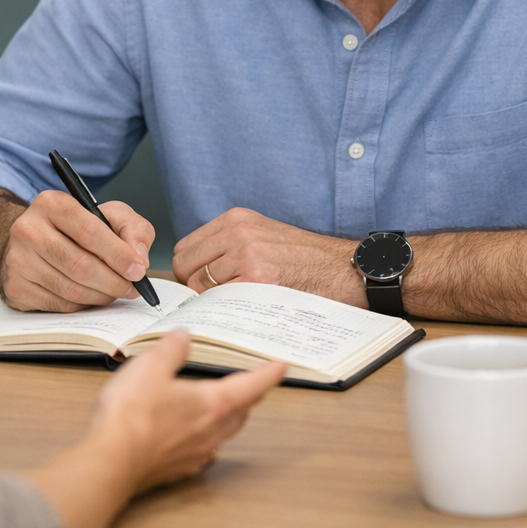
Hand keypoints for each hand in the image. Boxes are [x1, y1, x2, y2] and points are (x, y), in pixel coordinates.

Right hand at [0, 189, 154, 311]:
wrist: (32, 240)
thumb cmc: (76, 227)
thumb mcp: (109, 215)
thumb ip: (132, 229)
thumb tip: (139, 259)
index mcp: (51, 203)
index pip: (89, 231)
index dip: (118, 254)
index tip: (138, 270)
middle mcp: (28, 230)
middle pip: (80, 265)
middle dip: (113, 281)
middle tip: (132, 288)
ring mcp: (18, 261)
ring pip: (70, 289)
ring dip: (101, 296)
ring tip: (115, 292)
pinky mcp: (16, 288)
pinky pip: (59, 305)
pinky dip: (83, 305)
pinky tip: (92, 296)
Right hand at [92, 329, 285, 490]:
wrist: (110, 462)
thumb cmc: (131, 417)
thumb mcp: (150, 366)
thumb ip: (171, 349)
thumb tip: (182, 337)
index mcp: (212, 403)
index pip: (251, 386)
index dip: (268, 374)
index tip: (281, 366)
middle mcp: (211, 431)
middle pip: (241, 412)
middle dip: (248, 396)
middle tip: (252, 384)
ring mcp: (196, 453)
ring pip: (223, 433)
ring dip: (227, 417)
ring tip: (222, 405)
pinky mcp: (178, 468)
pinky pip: (202, 450)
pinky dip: (204, 436)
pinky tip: (189, 432)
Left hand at [172, 207, 365, 305]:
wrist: (342, 268)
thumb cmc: (304, 258)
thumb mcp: (263, 234)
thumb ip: (228, 244)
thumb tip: (193, 270)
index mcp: (236, 218)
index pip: (184, 248)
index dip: (188, 271)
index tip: (200, 285)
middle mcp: (237, 231)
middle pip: (184, 267)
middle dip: (193, 287)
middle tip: (216, 299)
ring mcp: (246, 254)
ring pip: (199, 286)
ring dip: (212, 300)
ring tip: (238, 302)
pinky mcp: (257, 278)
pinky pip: (221, 299)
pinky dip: (228, 308)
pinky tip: (248, 307)